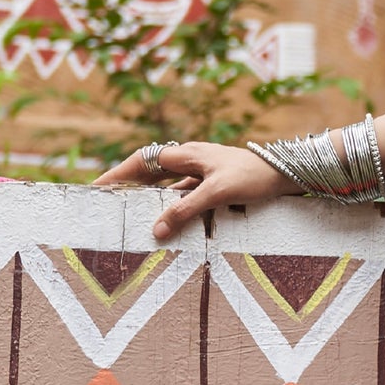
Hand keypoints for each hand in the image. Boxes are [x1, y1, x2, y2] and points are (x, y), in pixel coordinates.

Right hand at [94, 140, 294, 241]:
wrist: (289, 173)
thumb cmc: (254, 177)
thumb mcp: (217, 193)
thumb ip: (185, 210)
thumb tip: (156, 230)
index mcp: (187, 154)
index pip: (142, 161)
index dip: (117, 174)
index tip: (95, 189)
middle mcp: (191, 159)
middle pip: (150, 172)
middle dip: (127, 187)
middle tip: (106, 205)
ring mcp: (203, 172)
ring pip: (167, 185)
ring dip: (149, 199)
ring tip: (130, 216)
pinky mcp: (215, 184)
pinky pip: (185, 195)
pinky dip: (173, 207)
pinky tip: (168, 222)